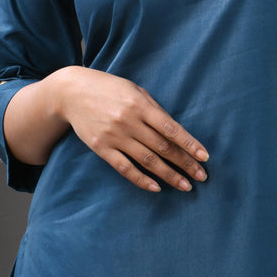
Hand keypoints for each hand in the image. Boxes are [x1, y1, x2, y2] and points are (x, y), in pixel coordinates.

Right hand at [56, 66, 208, 192]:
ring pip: (147, 161)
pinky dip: (141, 179)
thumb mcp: (135, 91)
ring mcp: (114, 136)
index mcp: (140, 105)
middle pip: (163, 147)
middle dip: (185, 163)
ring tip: (185, 186)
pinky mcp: (101, 148)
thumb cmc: (109, 89)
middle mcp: (129, 122)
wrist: (71, 92)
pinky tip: (156, 187)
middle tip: (202, 176)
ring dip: (169, 175)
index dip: (190, 144)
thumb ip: (154, 109)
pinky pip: (125, 168)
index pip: (171, 129)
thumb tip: (175, 132)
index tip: (205, 157)